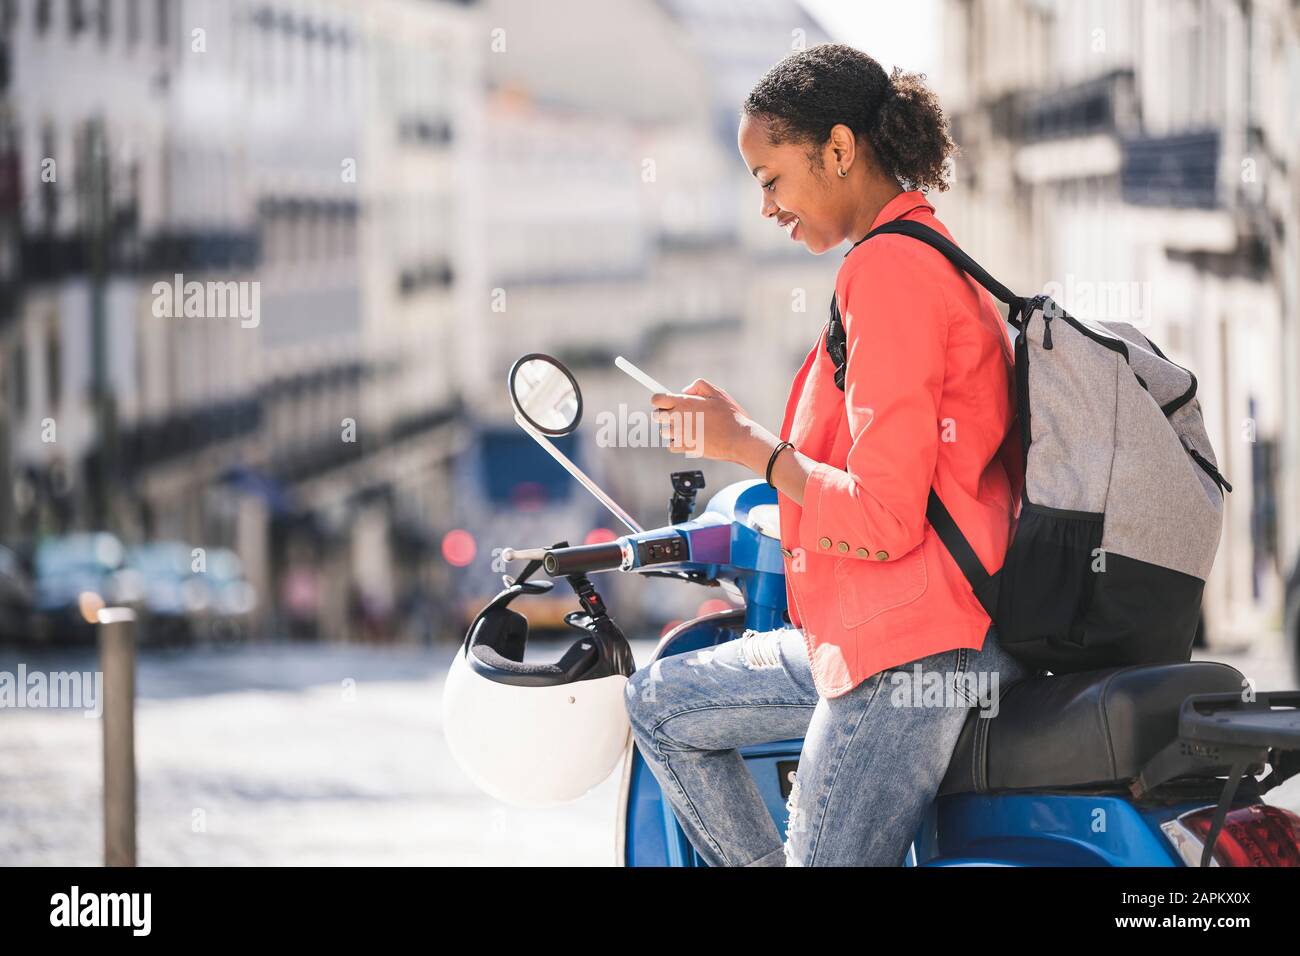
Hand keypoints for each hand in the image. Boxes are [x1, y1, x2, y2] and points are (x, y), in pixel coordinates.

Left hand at [650, 379, 773, 468]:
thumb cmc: (730, 416)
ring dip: (672, 430)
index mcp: (685, 403)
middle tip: (678, 415)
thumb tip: (684, 391)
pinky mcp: (684, 447)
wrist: (738, 439)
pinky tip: (690, 438)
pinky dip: (677, 443)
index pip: (657, 399)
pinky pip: (670, 445)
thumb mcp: (717, 393)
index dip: (659, 400)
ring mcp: (680, 434)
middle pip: (656, 416)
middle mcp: (678, 418)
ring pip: (663, 432)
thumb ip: (698, 386)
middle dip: (664, 414)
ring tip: (688, 428)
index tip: (665, 402)